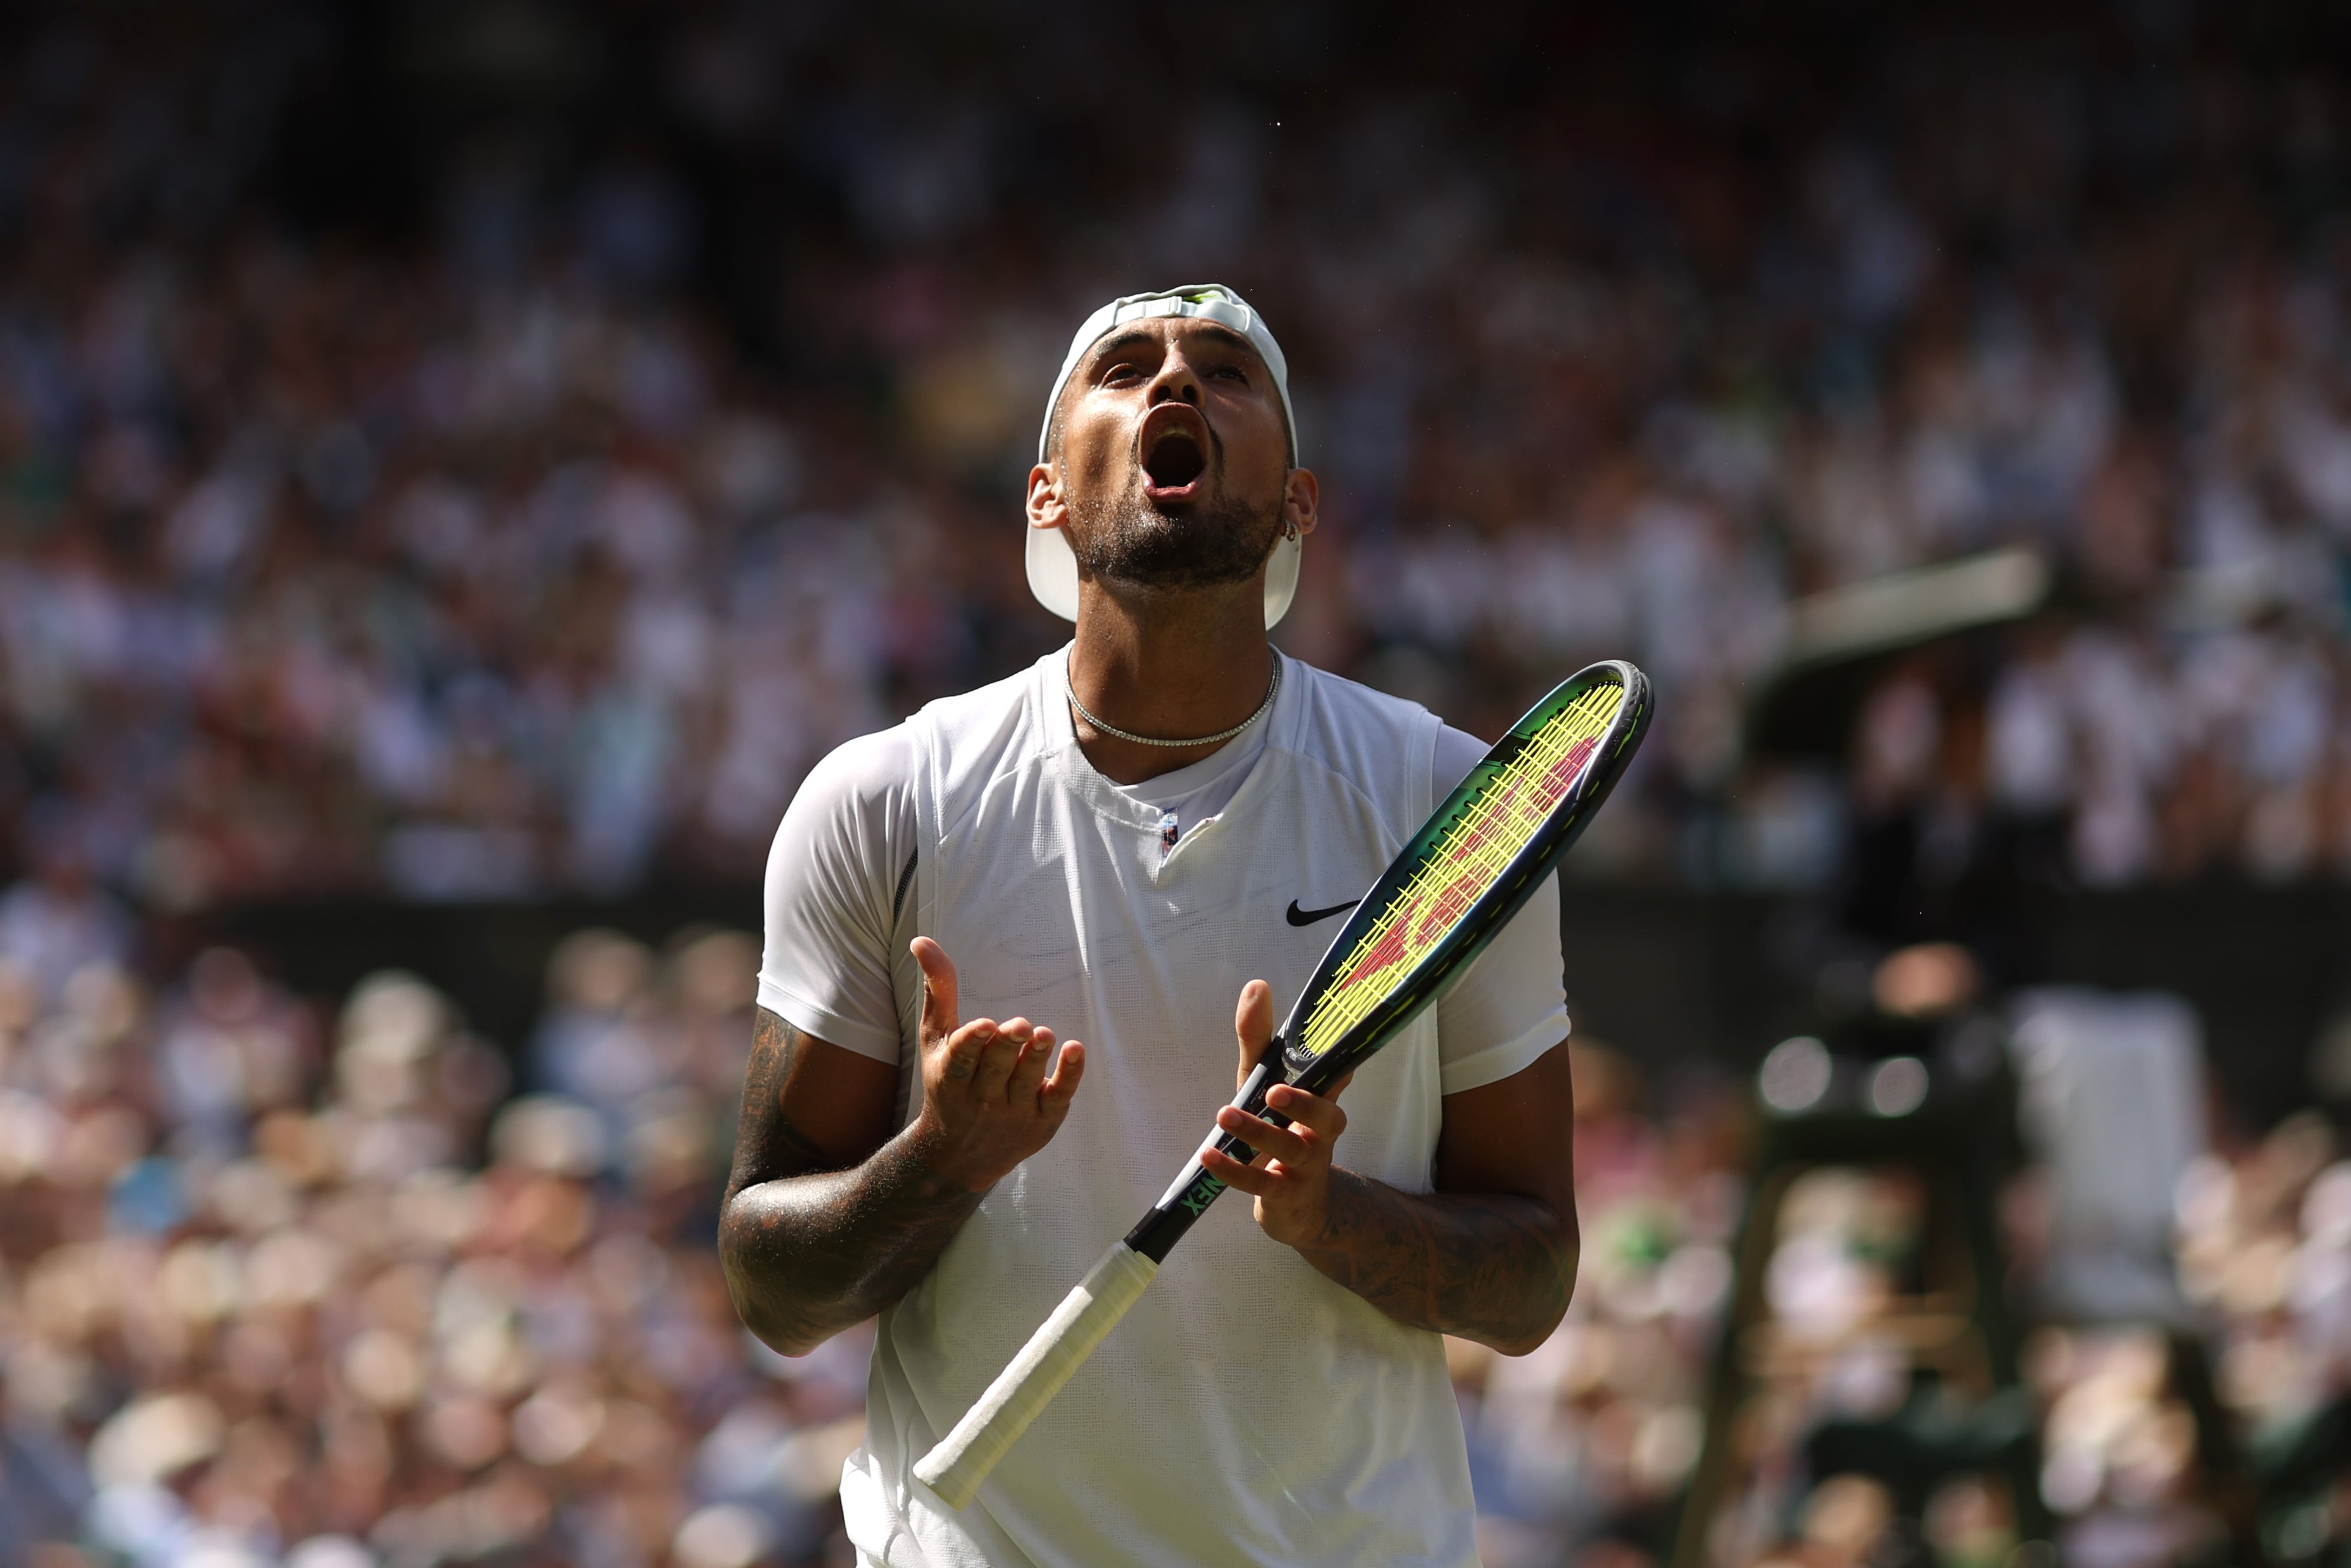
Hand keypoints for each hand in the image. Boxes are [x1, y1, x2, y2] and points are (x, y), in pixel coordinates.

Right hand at [905, 937, 1084, 1191]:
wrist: (960, 1157)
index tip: (986, 1024)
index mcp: (950, 1076)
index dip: (973, 1041)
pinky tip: (1074, 1049)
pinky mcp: (1042, 1122)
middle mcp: (981, 1097)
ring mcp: (1013, 1112)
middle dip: (1007, 1046)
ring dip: (1036, 1057)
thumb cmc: (949, 1085)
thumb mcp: (937, 1041)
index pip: (961, 1058)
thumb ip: (938, 991)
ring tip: (1045, 1034)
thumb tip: (922, 940)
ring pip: (1026, 1082)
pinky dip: (1068, 1076)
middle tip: (1022, 1025)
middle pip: (996, 1068)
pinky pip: (1058, 1097)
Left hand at [1199, 978, 1350, 1248]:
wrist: (1297, 1207)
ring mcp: (1306, 1166)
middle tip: (1275, 1090)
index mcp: (1322, 1101)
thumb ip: (1258, 1038)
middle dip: (1303, 1103)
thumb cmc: (1280, 1130)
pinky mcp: (1284, 1195)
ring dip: (1257, 1133)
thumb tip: (1257, 985)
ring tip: (1224, 1115)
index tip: (1332, 1043)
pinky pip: (1261, 1184)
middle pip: (1326, 1118)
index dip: (1336, 1063)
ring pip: (1289, 1150)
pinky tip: (1209, 1157)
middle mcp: (1321, 1133)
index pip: (1335, 1077)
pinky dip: (1233, 1171)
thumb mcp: (1264, 1082)